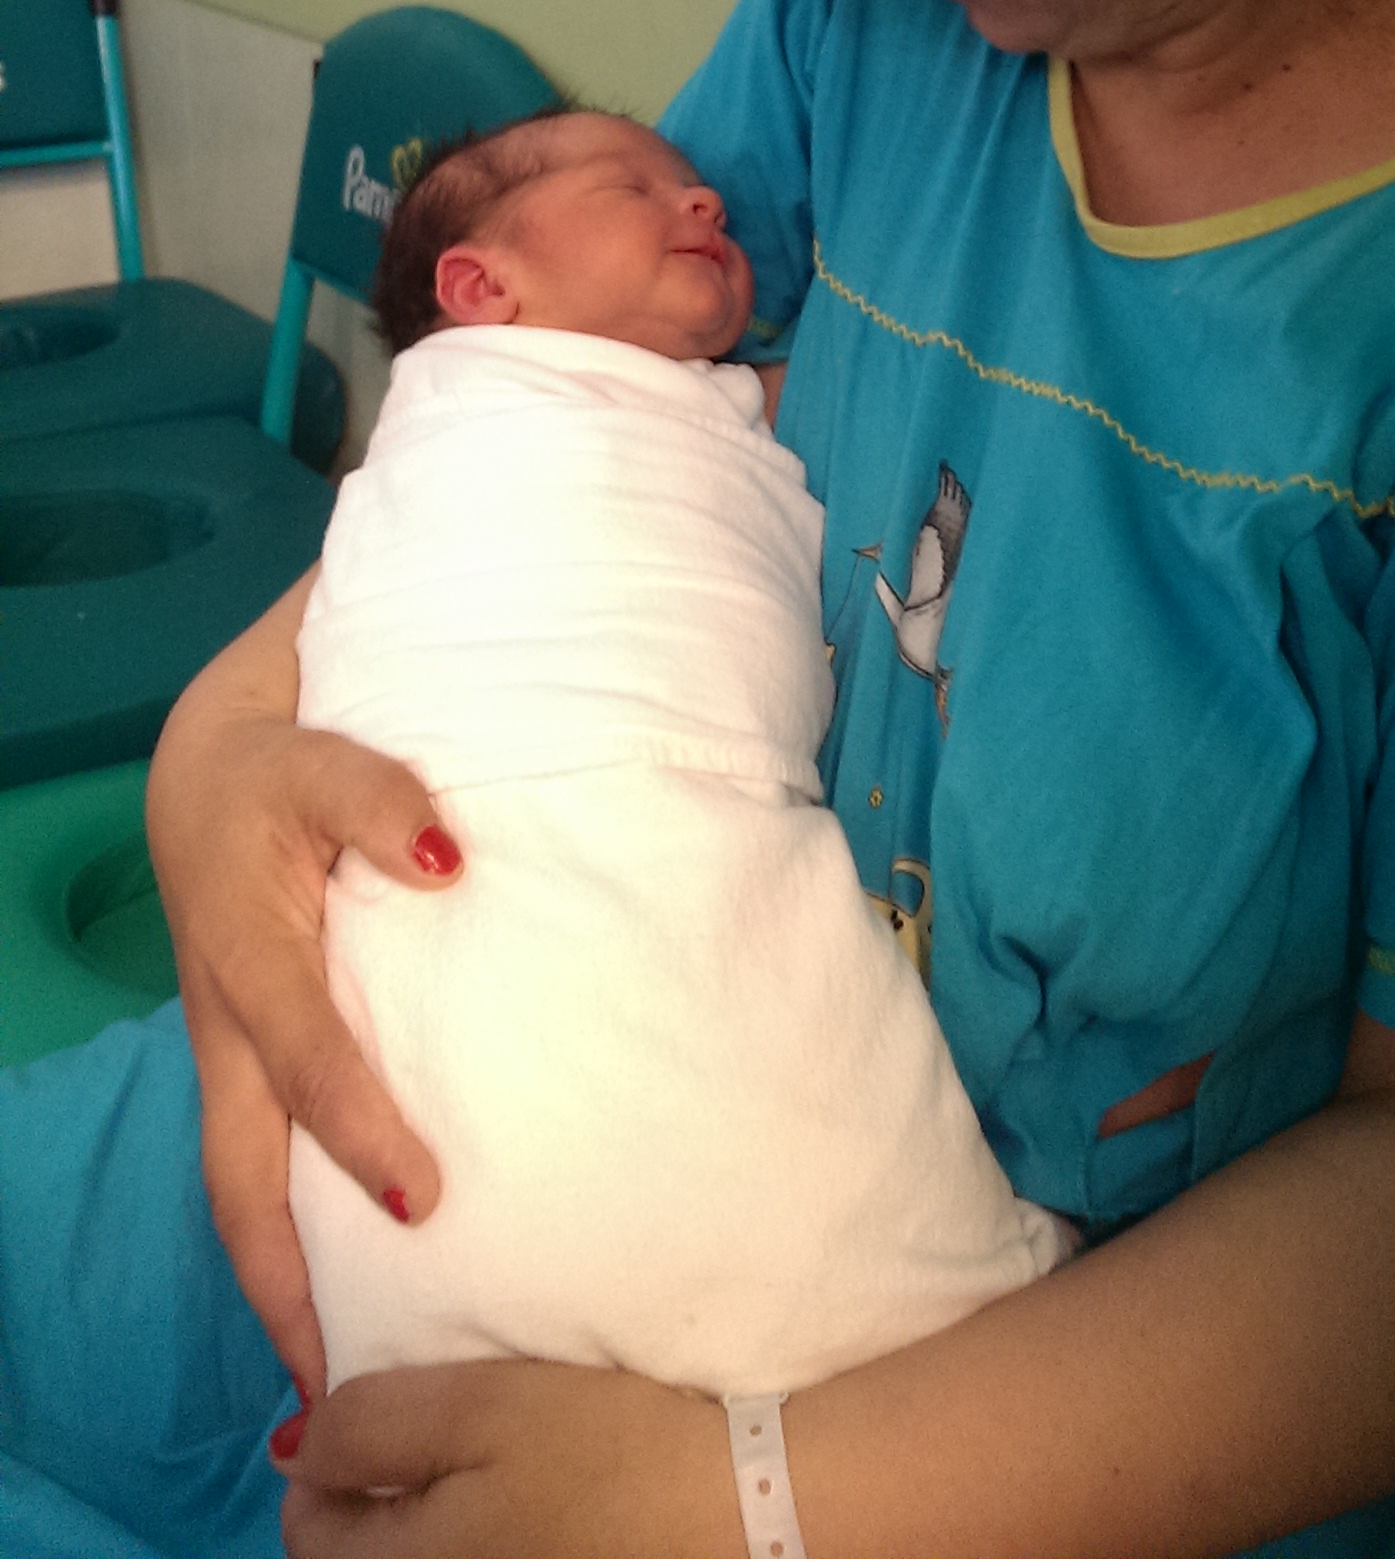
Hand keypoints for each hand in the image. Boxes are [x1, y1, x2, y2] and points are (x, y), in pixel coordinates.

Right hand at [145, 572, 466, 1397]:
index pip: (302, 1058)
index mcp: (247, 953)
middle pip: (242, 1175)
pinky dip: (298, 1231)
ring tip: (349, 1374)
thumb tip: (445, 859)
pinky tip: (360, 1283)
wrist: (213, 765)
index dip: (354, 1128)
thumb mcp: (320, 754)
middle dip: (286, 1279)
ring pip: (247, 1185)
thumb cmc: (281, 763)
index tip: (419, 1203)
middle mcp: (230, 1024)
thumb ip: (377, 796)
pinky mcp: (258, 1060)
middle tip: (343, 1378)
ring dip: (287, 1278)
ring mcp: (237, 1052)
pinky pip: (269, 1160)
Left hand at [273, 1359, 743, 1558]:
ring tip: (484, 1474)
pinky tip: (531, 1508)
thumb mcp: (478, 1404)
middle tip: (435, 1441)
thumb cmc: (603, 1449)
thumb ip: (369, 1423)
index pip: (305, 1531)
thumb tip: (293, 1448)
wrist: (735, 1510)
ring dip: (427, 1524)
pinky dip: (480, 1538)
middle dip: (374, 1502)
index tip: (385, 1416)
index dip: (330, 1462)